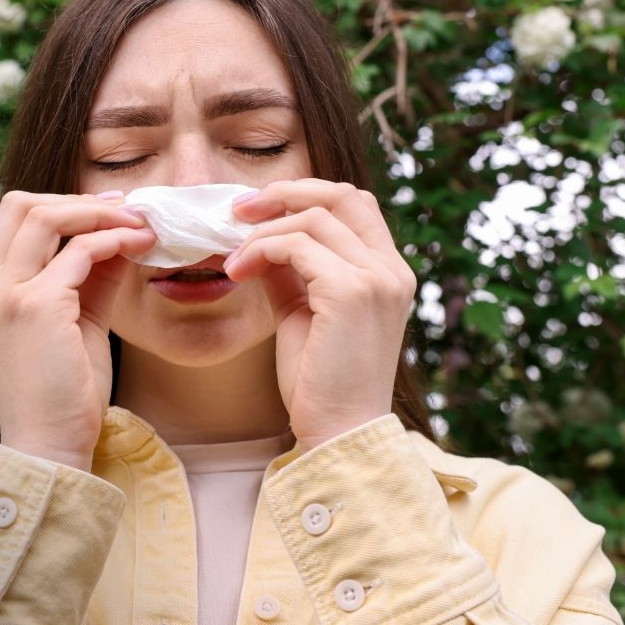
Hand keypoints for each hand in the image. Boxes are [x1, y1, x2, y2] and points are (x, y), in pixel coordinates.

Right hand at [0, 190, 155, 470]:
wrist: (50, 447)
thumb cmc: (63, 394)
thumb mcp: (76, 324)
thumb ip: (90, 278)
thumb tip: (121, 236)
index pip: (12, 219)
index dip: (61, 203)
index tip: (105, 209)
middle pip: (21, 204)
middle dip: (77, 199)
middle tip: (125, 209)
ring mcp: (8, 295)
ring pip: (46, 216)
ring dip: (99, 213)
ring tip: (139, 224)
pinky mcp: (36, 308)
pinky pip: (78, 253)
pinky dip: (112, 241)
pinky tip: (139, 248)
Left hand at [223, 179, 417, 449]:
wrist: (338, 432)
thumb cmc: (319, 382)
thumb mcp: (303, 313)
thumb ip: (290, 273)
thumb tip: (259, 238)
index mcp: (389, 273)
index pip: (354, 204)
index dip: (303, 194)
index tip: (257, 208)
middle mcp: (392, 270)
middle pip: (342, 194)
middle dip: (285, 193)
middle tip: (238, 210)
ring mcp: (376, 279)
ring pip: (312, 219)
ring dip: (261, 233)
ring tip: (231, 261)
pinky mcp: (351, 292)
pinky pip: (296, 246)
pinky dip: (261, 250)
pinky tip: (239, 272)